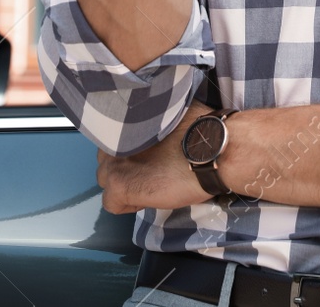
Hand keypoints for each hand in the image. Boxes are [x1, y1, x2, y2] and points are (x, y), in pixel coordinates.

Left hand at [96, 102, 218, 214]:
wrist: (213, 150)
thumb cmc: (202, 130)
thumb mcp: (173, 114)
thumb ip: (154, 121)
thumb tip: (160, 123)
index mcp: (128, 119)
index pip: (115, 139)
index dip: (133, 152)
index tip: (150, 157)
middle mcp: (115, 137)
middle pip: (107, 159)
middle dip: (125, 167)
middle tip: (150, 172)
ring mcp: (114, 162)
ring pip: (106, 179)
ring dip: (124, 184)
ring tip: (149, 186)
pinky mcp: (119, 184)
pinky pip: (111, 202)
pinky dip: (128, 205)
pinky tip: (147, 200)